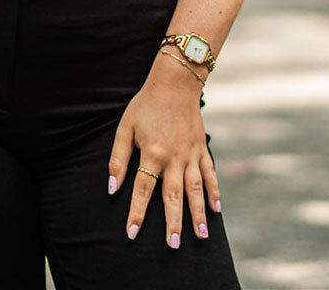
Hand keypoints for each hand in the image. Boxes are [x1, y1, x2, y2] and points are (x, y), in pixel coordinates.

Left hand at [107, 53, 221, 247]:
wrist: (174, 82)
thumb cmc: (146, 105)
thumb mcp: (125, 127)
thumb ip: (119, 159)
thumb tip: (112, 187)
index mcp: (152, 153)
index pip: (143, 190)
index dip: (136, 213)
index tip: (132, 233)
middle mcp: (174, 158)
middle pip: (173, 196)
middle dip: (173, 223)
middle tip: (173, 245)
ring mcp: (190, 155)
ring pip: (195, 190)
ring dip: (198, 214)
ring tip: (201, 236)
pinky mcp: (201, 149)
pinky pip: (209, 174)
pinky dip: (214, 191)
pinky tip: (217, 209)